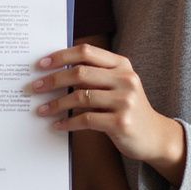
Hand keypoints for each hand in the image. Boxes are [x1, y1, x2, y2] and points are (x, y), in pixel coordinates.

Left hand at [33, 43, 185, 181]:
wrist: (156, 137)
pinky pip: (86, 119)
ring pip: (80, 97)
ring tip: (41, 109)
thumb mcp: (117, 84)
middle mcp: (125, 79)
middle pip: (80, 73)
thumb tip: (55, 70)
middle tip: (34, 87)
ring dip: (56, 104)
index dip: (61, 56)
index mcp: (122, 65)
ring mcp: (125, 101)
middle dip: (52, 80)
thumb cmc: (127, 108)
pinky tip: (58, 125)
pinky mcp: (122, 123)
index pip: (86, 52)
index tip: (41, 64)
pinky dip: (68, 122)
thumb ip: (95, 74)